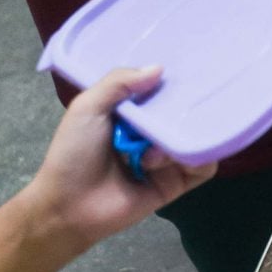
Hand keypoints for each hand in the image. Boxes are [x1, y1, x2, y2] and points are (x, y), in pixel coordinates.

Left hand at [23, 66, 215, 248]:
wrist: (69, 206)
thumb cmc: (73, 154)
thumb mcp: (87, 108)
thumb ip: (118, 83)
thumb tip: (159, 68)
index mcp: (130, 115)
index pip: (158, 91)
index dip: (170, 81)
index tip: (189, 65)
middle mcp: (151, 134)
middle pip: (181, 114)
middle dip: (186, 108)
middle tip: (195, 97)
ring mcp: (165, 160)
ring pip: (194, 138)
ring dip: (185, 137)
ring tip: (163, 143)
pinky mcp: (175, 184)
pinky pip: (202, 168)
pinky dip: (199, 159)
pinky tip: (179, 157)